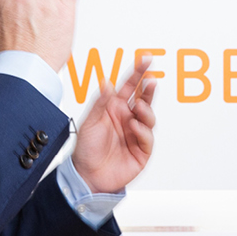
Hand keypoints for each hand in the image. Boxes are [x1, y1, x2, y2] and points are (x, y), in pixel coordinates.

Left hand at [71, 56, 158, 193]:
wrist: (88, 176)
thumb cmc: (86, 150)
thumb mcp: (89, 122)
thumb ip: (101, 103)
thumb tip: (107, 83)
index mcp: (115, 109)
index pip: (129, 87)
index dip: (138, 73)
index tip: (146, 59)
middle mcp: (127, 119)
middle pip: (144, 99)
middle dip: (149, 89)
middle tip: (150, 80)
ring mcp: (136, 134)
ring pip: (149, 117)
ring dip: (146, 110)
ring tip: (137, 110)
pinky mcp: (142, 150)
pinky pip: (148, 137)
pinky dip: (142, 131)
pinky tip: (134, 127)